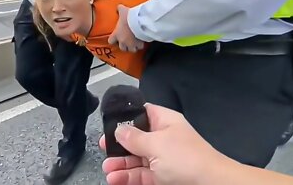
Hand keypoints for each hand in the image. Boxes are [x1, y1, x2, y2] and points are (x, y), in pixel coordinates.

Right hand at [99, 103, 227, 184]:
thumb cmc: (188, 159)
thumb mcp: (156, 144)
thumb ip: (134, 137)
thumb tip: (119, 129)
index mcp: (165, 122)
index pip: (142, 114)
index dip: (126, 118)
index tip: (110, 125)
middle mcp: (163, 139)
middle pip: (136, 139)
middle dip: (119, 145)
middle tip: (105, 149)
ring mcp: (163, 159)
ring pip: (136, 159)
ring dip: (121, 164)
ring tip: (108, 169)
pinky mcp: (162, 177)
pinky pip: (141, 174)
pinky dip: (128, 177)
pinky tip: (116, 178)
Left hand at [108, 5, 144, 51]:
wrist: (140, 22)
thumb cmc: (129, 17)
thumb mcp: (123, 11)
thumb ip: (120, 9)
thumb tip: (119, 6)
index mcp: (117, 34)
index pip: (110, 41)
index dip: (113, 40)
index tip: (116, 38)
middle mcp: (123, 41)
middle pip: (122, 48)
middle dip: (125, 46)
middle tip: (127, 41)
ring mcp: (131, 44)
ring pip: (131, 50)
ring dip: (133, 47)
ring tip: (135, 44)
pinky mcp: (139, 44)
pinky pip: (140, 47)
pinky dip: (141, 45)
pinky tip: (142, 41)